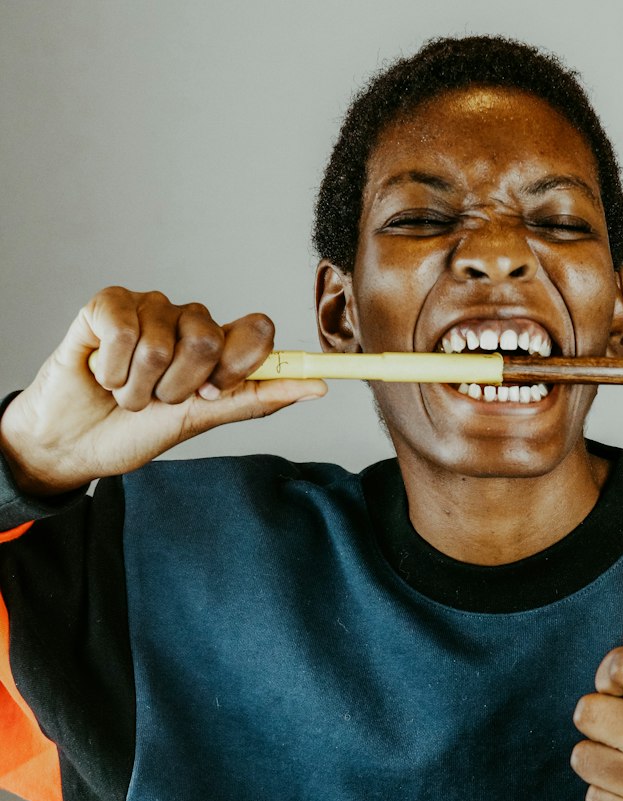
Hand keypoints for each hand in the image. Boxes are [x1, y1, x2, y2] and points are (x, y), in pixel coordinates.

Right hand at [0, 286, 326, 494]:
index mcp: (218, 347)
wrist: (77, 445)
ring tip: (125, 393)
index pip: (257, 329)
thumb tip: (319, 386)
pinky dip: (111, 369)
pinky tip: (101, 374)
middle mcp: (186, 320)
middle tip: (158, 400)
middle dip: (180, 387)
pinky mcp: (106, 305)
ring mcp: (147, 309)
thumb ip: (258, 399)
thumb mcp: (202, 421)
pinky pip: (124, 329)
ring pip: (162, 342)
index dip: (240, 365)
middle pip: (210, 338)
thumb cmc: (138, 431)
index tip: (212, 395)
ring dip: (139, 387)